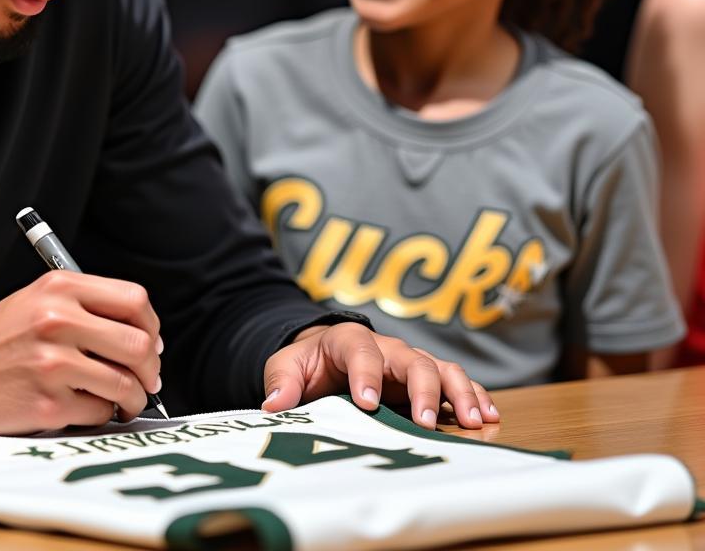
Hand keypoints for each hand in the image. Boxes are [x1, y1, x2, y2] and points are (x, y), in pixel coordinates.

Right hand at [0, 272, 162, 434]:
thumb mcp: (37, 300)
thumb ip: (87, 305)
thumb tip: (143, 331)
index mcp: (60, 288)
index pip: (133, 300)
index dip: (151, 325)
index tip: (151, 341)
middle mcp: (58, 320)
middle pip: (138, 343)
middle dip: (150, 367)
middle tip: (147, 378)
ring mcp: (53, 362)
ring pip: (125, 383)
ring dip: (133, 397)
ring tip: (125, 399)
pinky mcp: (48, 402)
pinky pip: (100, 410)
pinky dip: (102, 413)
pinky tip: (87, 405)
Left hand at [261, 323, 498, 429]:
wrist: (325, 355)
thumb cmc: (308, 362)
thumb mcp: (287, 366)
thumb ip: (282, 382)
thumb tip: (274, 405)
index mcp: (349, 340)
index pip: (360, 350)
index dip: (365, 374)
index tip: (367, 402)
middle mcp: (387, 347)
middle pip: (412, 359)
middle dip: (422, 390)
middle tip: (425, 422)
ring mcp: (410, 363)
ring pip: (441, 368)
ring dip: (459, 393)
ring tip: (474, 421)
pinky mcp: (425, 381)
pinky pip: (455, 383)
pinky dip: (474, 396)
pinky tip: (489, 416)